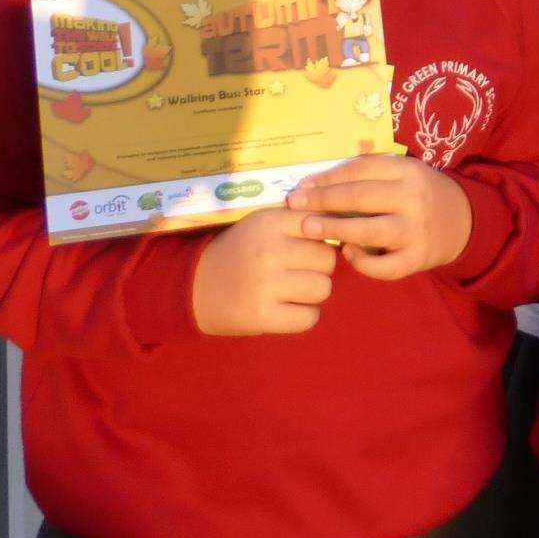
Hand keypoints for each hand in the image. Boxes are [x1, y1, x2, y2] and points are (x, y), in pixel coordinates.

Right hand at [192, 206, 337, 334]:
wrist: (192, 287)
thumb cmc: (239, 252)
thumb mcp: (263, 224)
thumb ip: (300, 220)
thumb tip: (346, 220)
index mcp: (270, 222)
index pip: (323, 225)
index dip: (322, 238)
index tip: (309, 245)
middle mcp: (269, 250)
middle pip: (328, 259)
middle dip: (318, 267)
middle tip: (297, 271)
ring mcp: (265, 285)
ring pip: (323, 288)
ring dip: (312, 293)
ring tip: (290, 290)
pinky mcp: (261, 316)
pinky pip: (309, 317)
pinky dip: (302, 316)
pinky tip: (285, 309)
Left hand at [286, 156, 471, 279]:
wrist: (462, 221)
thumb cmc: (420, 194)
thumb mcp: (404, 173)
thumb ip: (370, 173)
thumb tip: (317, 181)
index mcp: (409, 170)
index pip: (361, 169)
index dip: (328, 177)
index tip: (301, 185)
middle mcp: (414, 198)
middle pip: (361, 197)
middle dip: (323, 200)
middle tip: (295, 205)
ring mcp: (417, 230)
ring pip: (370, 231)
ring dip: (335, 229)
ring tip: (309, 229)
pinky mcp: (418, 258)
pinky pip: (385, 266)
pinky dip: (363, 262)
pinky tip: (347, 253)